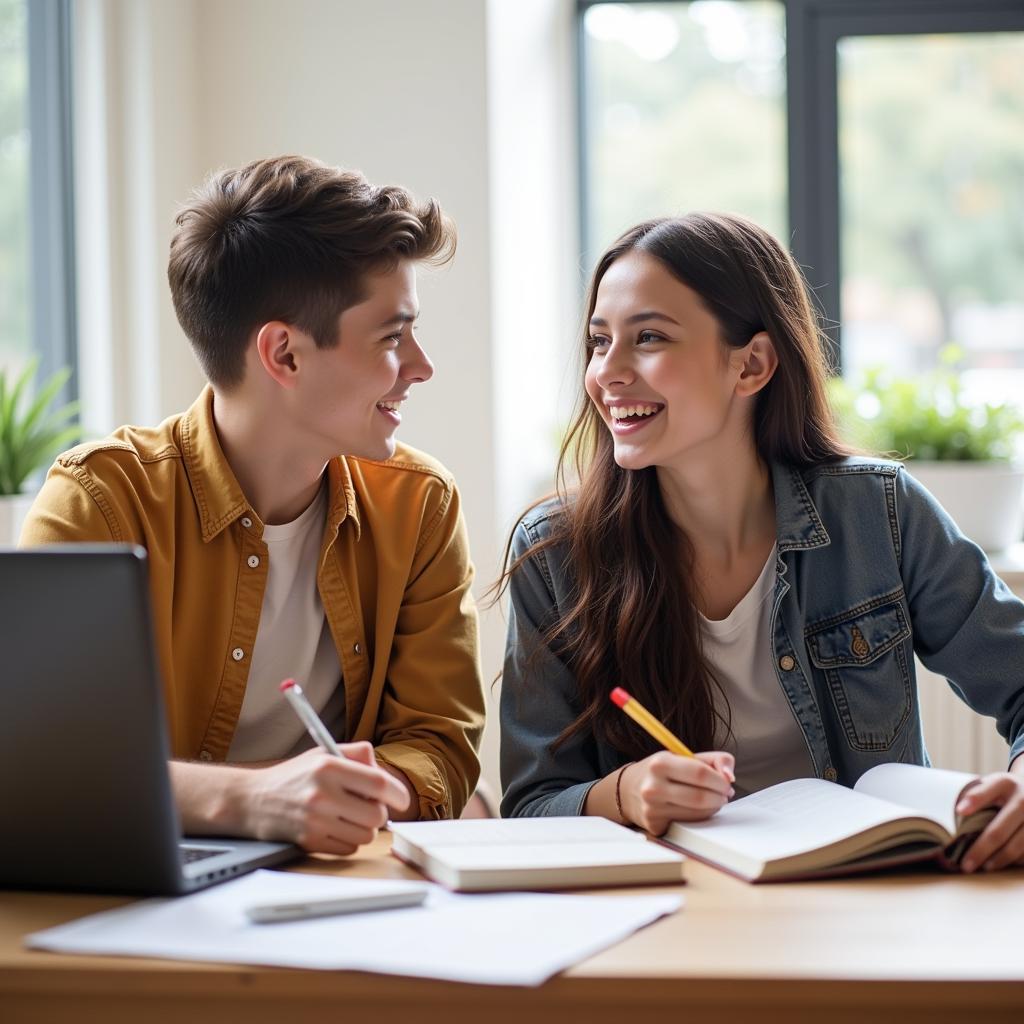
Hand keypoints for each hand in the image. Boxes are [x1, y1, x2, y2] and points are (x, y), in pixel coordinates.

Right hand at [243, 743, 410, 854]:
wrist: (251, 800)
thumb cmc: (294, 776)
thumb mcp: (323, 754)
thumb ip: (356, 755)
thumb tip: (383, 771)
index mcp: (329, 767)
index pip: (378, 783)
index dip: (398, 793)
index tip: (402, 799)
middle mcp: (322, 794)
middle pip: (376, 814)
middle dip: (378, 813)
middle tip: (367, 807)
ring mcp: (315, 820)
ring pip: (366, 835)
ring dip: (364, 828)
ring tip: (348, 817)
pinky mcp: (309, 842)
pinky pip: (349, 849)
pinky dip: (348, 841)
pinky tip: (334, 828)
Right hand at [620, 750, 734, 834]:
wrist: (628, 789)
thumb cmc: (661, 771)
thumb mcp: (682, 756)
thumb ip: (713, 760)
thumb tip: (730, 777)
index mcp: (660, 763)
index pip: (700, 773)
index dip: (720, 780)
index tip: (727, 782)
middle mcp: (653, 787)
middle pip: (700, 797)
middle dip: (720, 796)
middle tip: (725, 793)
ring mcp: (652, 808)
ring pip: (697, 813)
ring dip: (713, 807)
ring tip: (713, 799)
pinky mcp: (654, 825)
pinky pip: (688, 823)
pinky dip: (699, 817)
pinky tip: (696, 808)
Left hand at [956, 770, 1023, 872]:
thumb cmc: (1003, 793)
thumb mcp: (991, 786)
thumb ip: (976, 795)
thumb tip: (959, 813)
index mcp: (1005, 784)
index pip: (988, 791)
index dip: (974, 800)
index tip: (959, 811)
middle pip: (998, 831)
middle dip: (980, 850)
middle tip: (965, 865)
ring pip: (1017, 846)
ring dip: (998, 860)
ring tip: (983, 868)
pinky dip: (1014, 860)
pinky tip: (1002, 864)